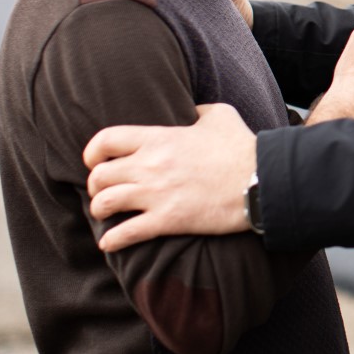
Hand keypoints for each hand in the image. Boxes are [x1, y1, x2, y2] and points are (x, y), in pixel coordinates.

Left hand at [83, 102, 255, 252]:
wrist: (261, 180)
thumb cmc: (243, 147)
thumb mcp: (220, 115)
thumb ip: (197, 110)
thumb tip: (190, 110)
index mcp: (159, 138)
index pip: (106, 140)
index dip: (92, 152)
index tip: (94, 161)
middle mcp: (150, 165)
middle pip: (99, 176)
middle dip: (95, 185)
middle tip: (102, 191)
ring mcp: (157, 194)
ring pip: (105, 203)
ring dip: (100, 210)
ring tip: (105, 214)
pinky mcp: (168, 220)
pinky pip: (126, 233)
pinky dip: (111, 241)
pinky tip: (109, 243)